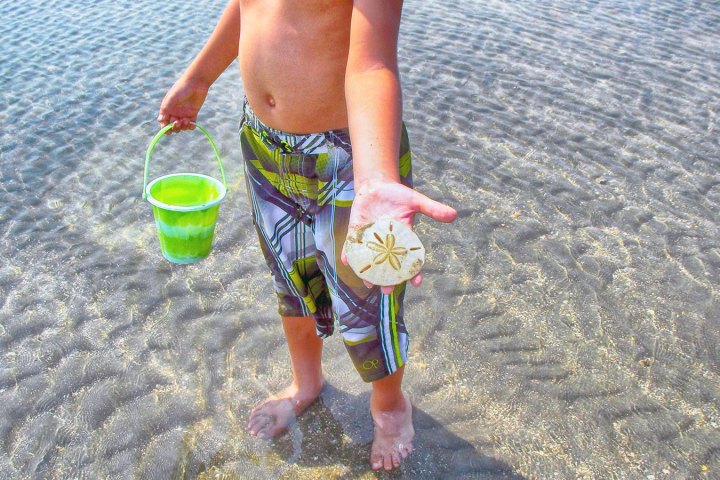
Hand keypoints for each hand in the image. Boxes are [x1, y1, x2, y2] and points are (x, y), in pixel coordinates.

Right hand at [157, 78, 208, 132]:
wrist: (196, 83)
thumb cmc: (181, 88)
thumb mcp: (172, 98)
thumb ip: (166, 109)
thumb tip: (160, 120)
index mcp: (167, 109)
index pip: (164, 122)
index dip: (165, 128)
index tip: (168, 131)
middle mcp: (175, 113)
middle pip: (172, 126)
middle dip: (174, 127)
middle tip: (178, 122)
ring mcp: (184, 114)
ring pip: (182, 127)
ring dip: (183, 127)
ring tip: (185, 120)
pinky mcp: (193, 114)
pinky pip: (191, 125)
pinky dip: (190, 127)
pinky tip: (191, 124)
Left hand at [341, 180, 456, 293]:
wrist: (376, 186)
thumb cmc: (397, 194)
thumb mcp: (416, 201)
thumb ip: (432, 209)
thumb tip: (454, 215)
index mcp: (402, 239)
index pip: (409, 259)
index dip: (413, 272)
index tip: (416, 282)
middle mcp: (386, 243)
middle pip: (388, 266)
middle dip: (388, 279)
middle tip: (388, 291)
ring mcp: (370, 239)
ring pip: (370, 260)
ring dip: (368, 272)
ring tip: (368, 283)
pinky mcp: (356, 232)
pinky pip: (352, 246)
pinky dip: (349, 254)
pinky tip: (347, 262)